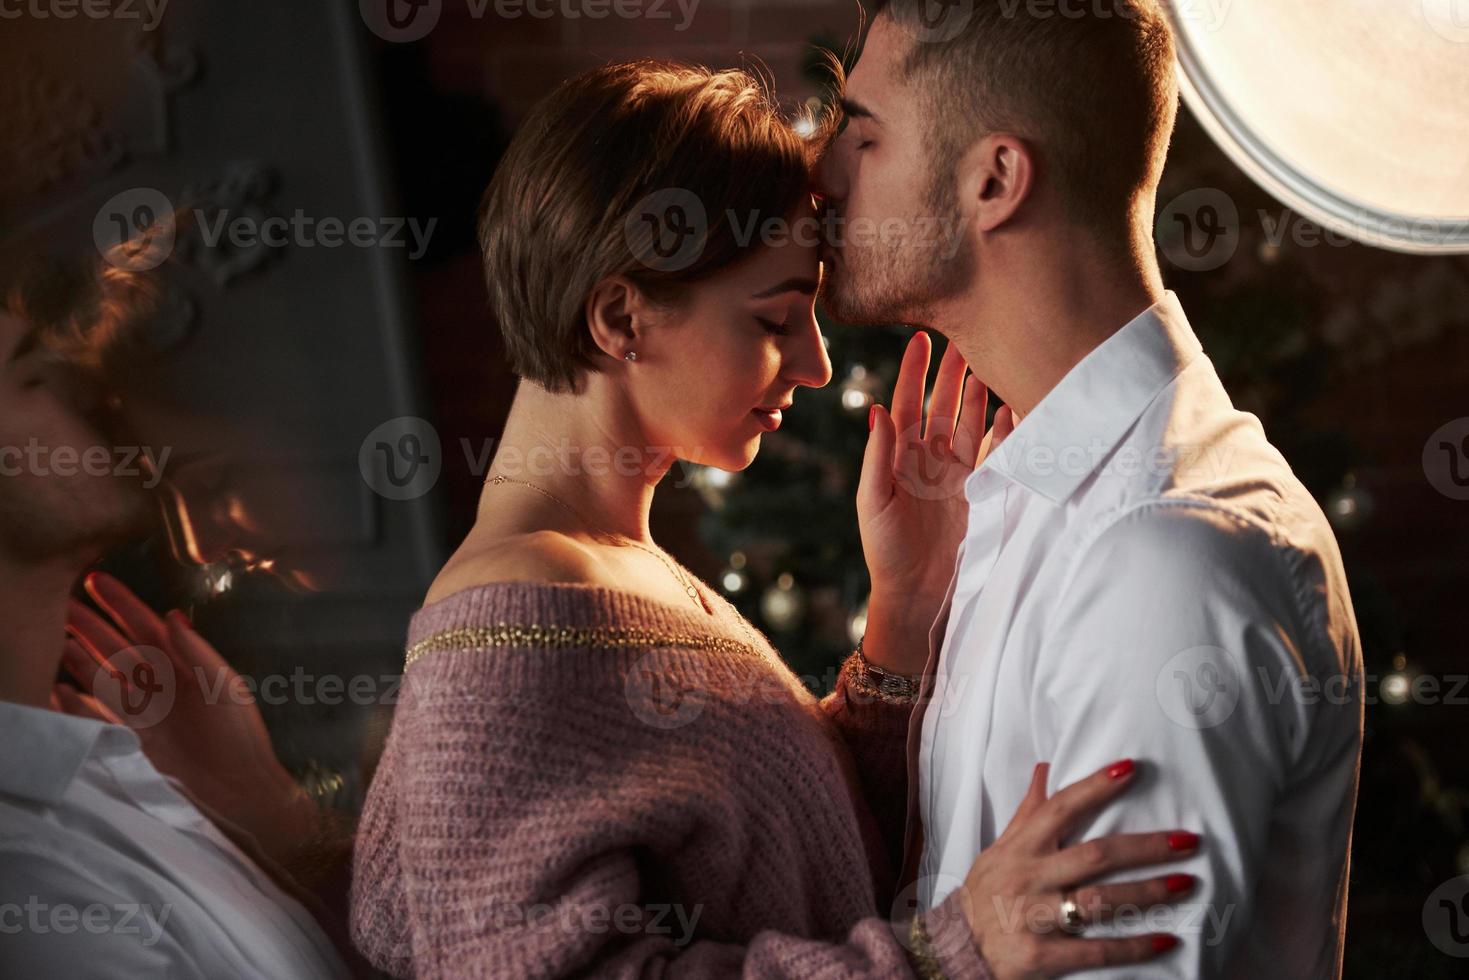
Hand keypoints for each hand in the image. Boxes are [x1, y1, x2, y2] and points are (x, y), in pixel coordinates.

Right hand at [54, 571, 318, 865]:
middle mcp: (160, 686)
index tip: (96, 579)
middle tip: (56, 601)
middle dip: (88, 624)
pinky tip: (56, 691)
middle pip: (116, 647)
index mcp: (185, 667)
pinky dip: (75, 705)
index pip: (146, 626)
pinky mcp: (131, 742)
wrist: (239, 793)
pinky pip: (96, 718)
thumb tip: (171, 614)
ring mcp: (143, 713)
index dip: (122, 603)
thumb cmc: (240, 738)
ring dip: (76, 658)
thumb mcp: (224, 688)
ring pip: (101, 677)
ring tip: (49, 637)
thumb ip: (198, 651)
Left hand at [857, 332, 1014, 669]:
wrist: (918, 596)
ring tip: (993, 358)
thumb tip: (878, 410)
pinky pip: (997, 451)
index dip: (914, 371)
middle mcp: (930, 459)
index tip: (920, 335)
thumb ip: (878, 458)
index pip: (908, 403)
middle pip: (944, 403)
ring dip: (982, 391)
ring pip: (972, 421)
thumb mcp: (874, 503)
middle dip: (954, 369)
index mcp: (900, 457)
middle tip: (967, 331)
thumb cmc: (887, 551)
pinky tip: (1016, 404)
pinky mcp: (983, 490)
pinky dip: (1007, 428)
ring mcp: (958, 473)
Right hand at [952, 761, 1195, 977]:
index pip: (1061, 808)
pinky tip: (1167, 940)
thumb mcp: (999, 849)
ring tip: (1186, 883)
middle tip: (1188, 840)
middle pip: (1095, 855)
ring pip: (1100, 901)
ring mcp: (1035, 917)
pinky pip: (1095, 951)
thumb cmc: (984, 893)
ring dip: (1147, 893)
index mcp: (1021, 848)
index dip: (1096, 787)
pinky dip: (1133, 947)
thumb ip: (1028, 813)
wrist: (956, 948)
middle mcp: (1029, 877)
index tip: (1132, 768)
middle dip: (1145, 847)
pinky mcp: (1041, 956)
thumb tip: (1046, 769)